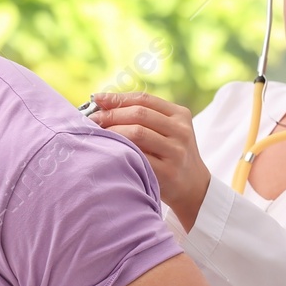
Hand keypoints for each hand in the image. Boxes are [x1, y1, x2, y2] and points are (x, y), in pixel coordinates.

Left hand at [86, 91, 212, 229]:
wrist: (193, 187)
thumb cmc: (171, 154)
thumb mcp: (168, 131)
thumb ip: (145, 117)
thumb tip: (104, 104)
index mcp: (180, 115)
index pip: (144, 99)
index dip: (117, 98)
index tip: (96, 99)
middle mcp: (181, 131)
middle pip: (139, 114)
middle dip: (111, 114)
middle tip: (92, 119)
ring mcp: (176, 151)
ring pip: (137, 133)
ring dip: (112, 131)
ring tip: (97, 134)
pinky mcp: (168, 172)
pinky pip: (138, 156)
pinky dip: (121, 151)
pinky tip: (109, 151)